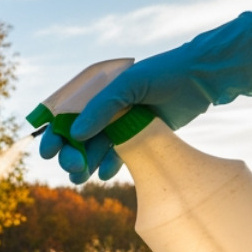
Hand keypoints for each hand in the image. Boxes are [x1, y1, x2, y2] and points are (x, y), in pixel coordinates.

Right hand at [39, 11, 251, 181]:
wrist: (202, 77)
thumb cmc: (164, 74)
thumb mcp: (129, 85)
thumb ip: (101, 108)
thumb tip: (75, 134)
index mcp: (95, 91)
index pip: (64, 115)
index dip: (53, 134)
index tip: (48, 152)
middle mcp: (104, 108)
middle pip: (76, 137)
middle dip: (70, 154)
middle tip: (72, 167)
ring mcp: (120, 123)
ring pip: (95, 149)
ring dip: (85, 164)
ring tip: (82, 177)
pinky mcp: (138, 137)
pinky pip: (117, 156)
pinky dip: (108, 166)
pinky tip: (105, 174)